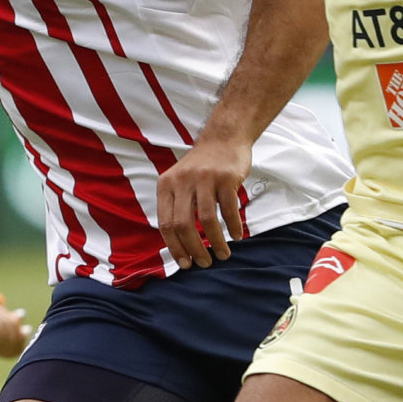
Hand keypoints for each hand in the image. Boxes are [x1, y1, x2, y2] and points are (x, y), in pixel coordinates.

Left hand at [157, 134, 252, 266]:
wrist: (223, 138)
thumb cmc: (202, 167)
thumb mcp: (179, 181)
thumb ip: (176, 206)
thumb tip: (178, 244)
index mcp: (167, 185)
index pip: (166, 223)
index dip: (175, 247)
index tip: (185, 263)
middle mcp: (182, 181)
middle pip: (184, 225)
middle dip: (194, 249)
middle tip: (204, 263)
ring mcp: (205, 178)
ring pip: (207, 220)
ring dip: (216, 242)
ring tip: (222, 254)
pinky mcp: (226, 177)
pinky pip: (229, 210)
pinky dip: (234, 227)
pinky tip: (237, 235)